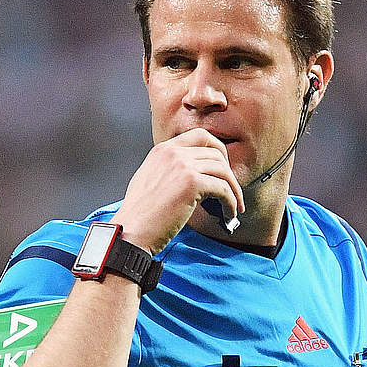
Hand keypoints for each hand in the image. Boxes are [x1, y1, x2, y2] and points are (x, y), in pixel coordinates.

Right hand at [110, 129, 244, 253]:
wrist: (131, 230)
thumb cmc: (140, 214)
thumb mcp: (151, 179)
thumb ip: (171, 169)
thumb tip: (197, 175)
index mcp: (163, 149)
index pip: (201, 136)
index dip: (218, 150)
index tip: (223, 170)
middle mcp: (174, 152)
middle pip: (216, 153)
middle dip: (229, 174)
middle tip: (232, 192)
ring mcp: (183, 166)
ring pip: (224, 171)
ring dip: (234, 190)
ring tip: (235, 207)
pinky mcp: (192, 183)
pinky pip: (224, 189)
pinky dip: (231, 202)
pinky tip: (228, 214)